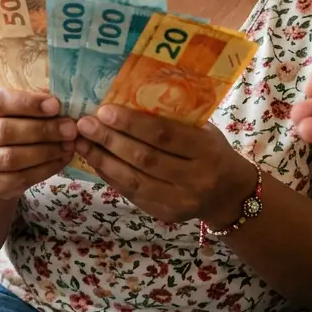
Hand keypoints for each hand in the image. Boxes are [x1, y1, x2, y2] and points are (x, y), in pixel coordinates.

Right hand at [0, 87, 76, 199]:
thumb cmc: (7, 121)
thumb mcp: (12, 106)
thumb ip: (30, 100)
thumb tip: (61, 100)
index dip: (28, 103)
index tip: (55, 105)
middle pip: (5, 131)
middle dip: (42, 129)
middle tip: (70, 128)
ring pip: (12, 158)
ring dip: (46, 151)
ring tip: (69, 144)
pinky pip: (21, 178)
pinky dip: (46, 168)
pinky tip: (62, 158)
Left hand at [74, 105, 252, 224]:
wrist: (230, 195)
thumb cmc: (213, 152)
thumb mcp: (204, 132)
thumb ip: (175, 119)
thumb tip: (128, 98)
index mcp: (207, 152)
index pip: (164, 136)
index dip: (131, 123)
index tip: (104, 110)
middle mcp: (195, 179)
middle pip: (144, 159)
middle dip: (110, 140)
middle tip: (84, 124)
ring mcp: (179, 201)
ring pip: (133, 180)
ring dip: (102, 159)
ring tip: (81, 142)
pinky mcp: (164, 214)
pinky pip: (131, 193)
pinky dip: (110, 176)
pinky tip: (94, 160)